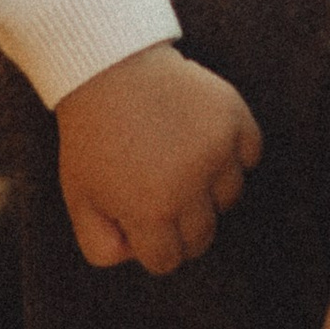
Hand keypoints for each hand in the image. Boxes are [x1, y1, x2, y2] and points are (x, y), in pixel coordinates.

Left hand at [54, 46, 261, 276]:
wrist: (107, 67)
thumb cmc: (91, 138)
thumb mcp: (78, 198)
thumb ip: (101, 245)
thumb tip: (139, 256)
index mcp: (150, 212)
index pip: (169, 261)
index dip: (153, 247)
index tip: (142, 223)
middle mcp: (190, 187)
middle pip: (203, 237)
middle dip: (181, 226)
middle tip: (160, 194)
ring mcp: (217, 152)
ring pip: (230, 197)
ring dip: (208, 189)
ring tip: (178, 161)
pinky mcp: (235, 118)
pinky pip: (250, 155)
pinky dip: (234, 153)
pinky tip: (203, 140)